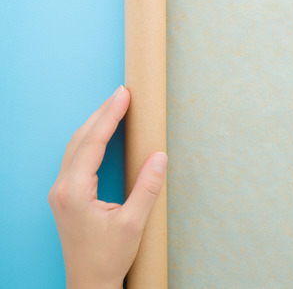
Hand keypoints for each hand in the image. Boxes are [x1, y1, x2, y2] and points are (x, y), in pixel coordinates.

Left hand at [48, 85, 166, 288]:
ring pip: (75, 147)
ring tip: (115, 106)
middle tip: (122, 93)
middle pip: (80, 139)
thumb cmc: (108, 257)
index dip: (109, 117)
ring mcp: (61, 191)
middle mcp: (62, 188)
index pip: (92, 144)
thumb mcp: (133, 223)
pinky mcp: (66, 195)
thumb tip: (160, 156)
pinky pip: (75, 157)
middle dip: (101, 114)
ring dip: (94, 124)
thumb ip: (147, 188)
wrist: (89, 282)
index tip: (124, 96)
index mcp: (74, 191)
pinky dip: (90, 139)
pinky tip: (102, 132)